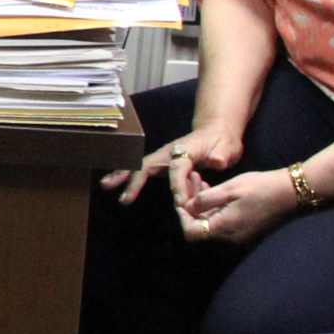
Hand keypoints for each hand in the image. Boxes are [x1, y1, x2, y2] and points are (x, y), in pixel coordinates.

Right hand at [105, 121, 241, 205]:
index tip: (180, 202)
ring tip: (106, 185)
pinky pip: (143, 171)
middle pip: (147, 164)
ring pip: (140, 167)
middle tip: (121, 194)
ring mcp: (163, 157)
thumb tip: (218, 161)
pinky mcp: (162, 164)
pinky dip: (129, 177)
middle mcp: (169, 152)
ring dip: (123, 176)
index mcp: (185, 149)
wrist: (217, 131)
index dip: (178, 185)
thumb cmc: (222, 141)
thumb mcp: (227, 148)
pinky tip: (118, 185)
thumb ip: (222, 155)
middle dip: (133, 179)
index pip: (178, 168)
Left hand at [177, 165, 303, 245]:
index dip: (182, 217)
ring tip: (199, 180)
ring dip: (201, 204)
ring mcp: (238, 235)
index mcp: (225, 228)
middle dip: (191, 205)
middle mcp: (230, 237)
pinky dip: (213, 207)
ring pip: (210, 222)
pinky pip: (221, 221)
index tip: (181, 198)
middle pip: (200, 227)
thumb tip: (187, 207)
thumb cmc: (260, 188)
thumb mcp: (229, 189)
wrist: (291, 192)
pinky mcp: (244, 229)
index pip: (192, 232)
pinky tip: (212, 189)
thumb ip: (205, 200)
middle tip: (191, 181)